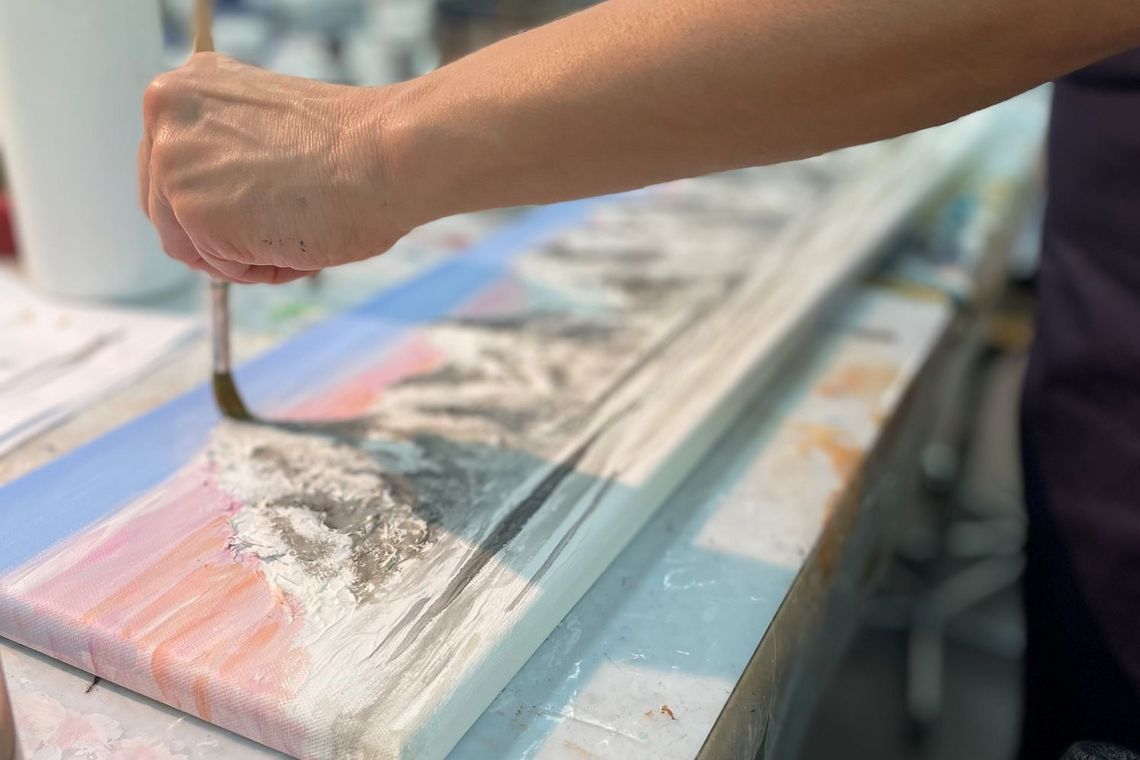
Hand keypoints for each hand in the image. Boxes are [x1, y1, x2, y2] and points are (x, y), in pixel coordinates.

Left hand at [139, 53, 402, 283]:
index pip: (169, 168)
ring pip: (193, 244)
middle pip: (168, 208)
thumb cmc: (353, 146)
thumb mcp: (266, 127)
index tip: (257, 206)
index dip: (217, 200)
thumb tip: (219, 196)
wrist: (387, 156)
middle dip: (222, 232)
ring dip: (245, 252)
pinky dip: (261, 268)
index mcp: (186, 86)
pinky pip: (220, 267)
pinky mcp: (191, 212)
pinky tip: (296, 239)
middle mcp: (165, 114)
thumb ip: (226, 150)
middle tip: (279, 227)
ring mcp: (171, 163)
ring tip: (295, 228)